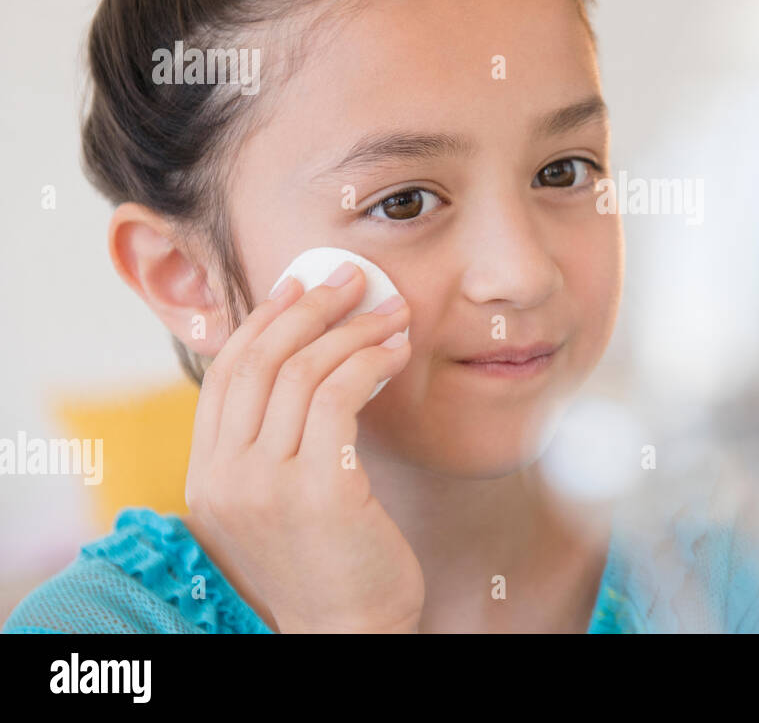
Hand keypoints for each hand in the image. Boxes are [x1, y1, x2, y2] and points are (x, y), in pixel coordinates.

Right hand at [184, 261, 422, 632]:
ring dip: (351, 330)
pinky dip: (367, 362)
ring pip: (300, 372)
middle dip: (307, 308)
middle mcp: (223, 478)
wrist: (346, 635)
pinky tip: (395, 351)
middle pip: (258, 362)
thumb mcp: (278, 503)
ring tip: (392, 312)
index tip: (299, 286)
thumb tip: (307, 368)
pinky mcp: (317, 492)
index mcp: (206, 478)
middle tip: (351, 278)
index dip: (263, 322)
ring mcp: (264, 486)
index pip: (225, 375)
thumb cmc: (327, 566)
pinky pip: (337, 398)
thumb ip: (274, 447)